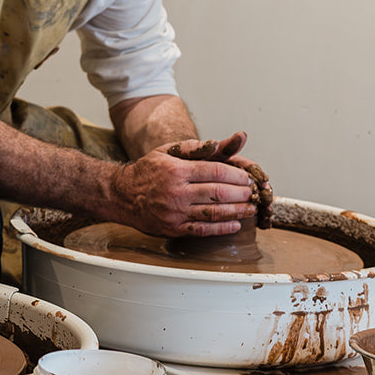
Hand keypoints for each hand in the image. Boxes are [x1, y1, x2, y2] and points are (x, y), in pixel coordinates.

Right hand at [109, 141, 257, 237]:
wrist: (121, 195)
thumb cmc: (147, 171)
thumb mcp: (165, 151)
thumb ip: (193, 148)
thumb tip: (219, 144)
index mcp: (177, 170)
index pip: (215, 171)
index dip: (236, 175)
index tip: (246, 177)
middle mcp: (176, 192)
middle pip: (218, 192)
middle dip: (241, 193)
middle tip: (252, 193)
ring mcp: (175, 212)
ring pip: (214, 212)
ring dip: (237, 211)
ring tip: (250, 208)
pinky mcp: (173, 228)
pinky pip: (203, 230)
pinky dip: (222, 228)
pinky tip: (235, 224)